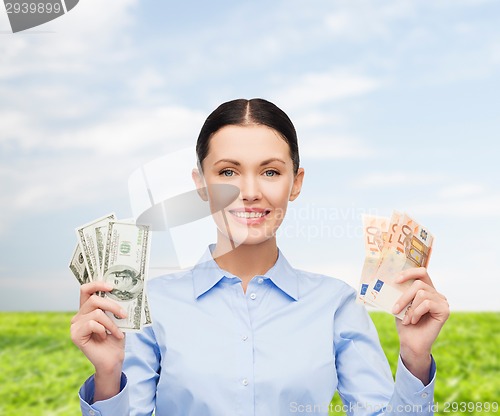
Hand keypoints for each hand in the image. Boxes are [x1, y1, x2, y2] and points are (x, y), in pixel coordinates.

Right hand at [70, 281, 125, 399]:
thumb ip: (114, 305)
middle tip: (124, 314)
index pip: (86, 289)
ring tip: (118, 332)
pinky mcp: (75, 334)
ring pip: (96, 313)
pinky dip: (104, 330)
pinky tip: (105, 337)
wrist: (113, 359)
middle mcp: (79, 315)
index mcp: (87, 308)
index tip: (112, 287)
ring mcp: (75, 324)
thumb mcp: (117, 318)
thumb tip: (120, 291)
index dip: (97, 284)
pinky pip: (92, 324)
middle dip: (112, 306)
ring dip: (111, 323)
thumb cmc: (115, 338)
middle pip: (94, 299)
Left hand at [392, 267, 449, 381]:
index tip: (395, 280)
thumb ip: (402, 291)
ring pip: (421, 294)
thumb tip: (392, 279)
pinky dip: (416, 312)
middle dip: (404, 297)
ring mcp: (442, 301)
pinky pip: (427, 303)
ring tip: (406, 319)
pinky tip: (414, 321)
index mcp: (426, 289)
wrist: (410, 342)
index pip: (421, 272)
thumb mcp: (401, 303)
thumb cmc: (404, 322)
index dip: (409, 272)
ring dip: (409, 308)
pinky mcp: (445, 310)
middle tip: (395, 309)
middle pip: (419, 283)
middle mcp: (435, 293)